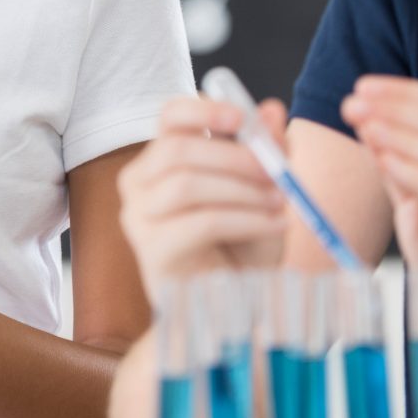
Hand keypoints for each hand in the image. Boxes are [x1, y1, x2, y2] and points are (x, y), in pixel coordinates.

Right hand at [117, 96, 289, 296]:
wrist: (236, 308)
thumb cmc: (243, 248)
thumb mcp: (264, 193)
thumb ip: (268, 153)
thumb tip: (273, 111)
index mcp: (162, 158)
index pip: (170, 116)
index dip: (206, 108)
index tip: (245, 118)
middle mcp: (138, 183)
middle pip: (176, 149)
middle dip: (234, 155)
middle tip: (277, 170)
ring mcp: (138, 217)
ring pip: (186, 184)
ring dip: (242, 190)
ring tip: (280, 203)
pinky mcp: (151, 251)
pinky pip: (199, 222)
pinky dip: (246, 219)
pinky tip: (274, 225)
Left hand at [341, 76, 417, 270]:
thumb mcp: (417, 195)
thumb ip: (394, 158)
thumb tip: (363, 117)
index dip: (404, 92)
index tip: (363, 86)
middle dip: (398, 108)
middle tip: (355, 102)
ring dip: (402, 135)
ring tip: (366, 124)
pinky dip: (415, 173)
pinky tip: (385, 160)